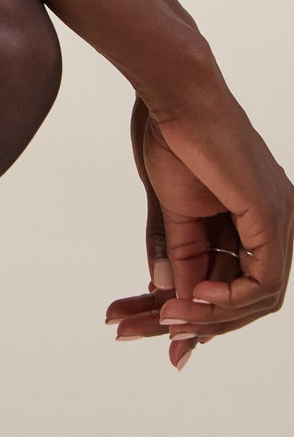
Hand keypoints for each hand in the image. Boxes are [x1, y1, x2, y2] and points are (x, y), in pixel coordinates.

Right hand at [105, 87, 293, 368]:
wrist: (174, 97)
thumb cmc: (171, 137)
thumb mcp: (174, 211)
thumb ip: (180, 254)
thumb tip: (170, 297)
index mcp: (254, 218)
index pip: (235, 283)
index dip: (200, 314)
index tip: (159, 331)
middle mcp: (276, 223)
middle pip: (247, 297)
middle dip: (200, 324)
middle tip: (156, 338)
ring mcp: (280, 219)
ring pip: (258, 296)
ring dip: (210, 317)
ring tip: (166, 321)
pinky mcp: (273, 215)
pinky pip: (264, 279)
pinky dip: (231, 299)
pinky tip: (197, 300)